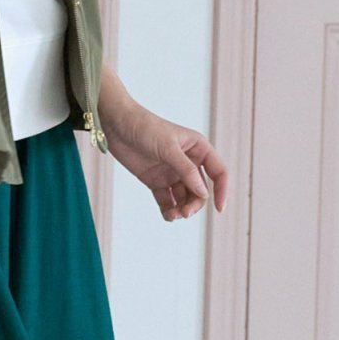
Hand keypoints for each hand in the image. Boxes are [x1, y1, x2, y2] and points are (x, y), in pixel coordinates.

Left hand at [101, 91, 228, 222]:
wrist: (116, 124)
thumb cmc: (145, 128)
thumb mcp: (168, 148)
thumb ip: (186, 170)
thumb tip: (203, 193)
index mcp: (198, 149)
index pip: (219, 172)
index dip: (222, 190)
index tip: (219, 208)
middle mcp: (188, 162)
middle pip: (200, 190)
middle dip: (195, 204)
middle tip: (184, 213)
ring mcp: (172, 172)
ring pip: (184, 198)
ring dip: (182, 209)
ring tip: (173, 215)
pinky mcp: (156, 181)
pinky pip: (167, 200)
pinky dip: (169, 210)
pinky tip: (167, 215)